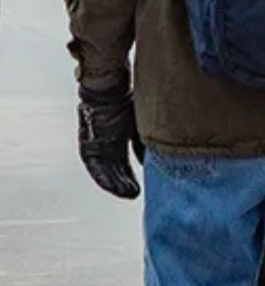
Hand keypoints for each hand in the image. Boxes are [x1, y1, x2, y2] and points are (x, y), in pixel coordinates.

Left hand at [77, 84, 141, 199]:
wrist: (108, 91)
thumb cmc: (126, 101)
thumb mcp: (142, 125)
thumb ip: (146, 142)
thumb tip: (155, 157)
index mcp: (119, 138)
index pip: (126, 162)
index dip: (132, 175)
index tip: (139, 187)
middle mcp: (106, 145)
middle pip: (116, 169)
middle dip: (125, 183)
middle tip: (133, 194)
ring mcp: (96, 147)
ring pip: (106, 171)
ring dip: (116, 184)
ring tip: (127, 194)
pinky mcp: (89, 148)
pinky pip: (96, 168)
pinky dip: (104, 178)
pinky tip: (113, 187)